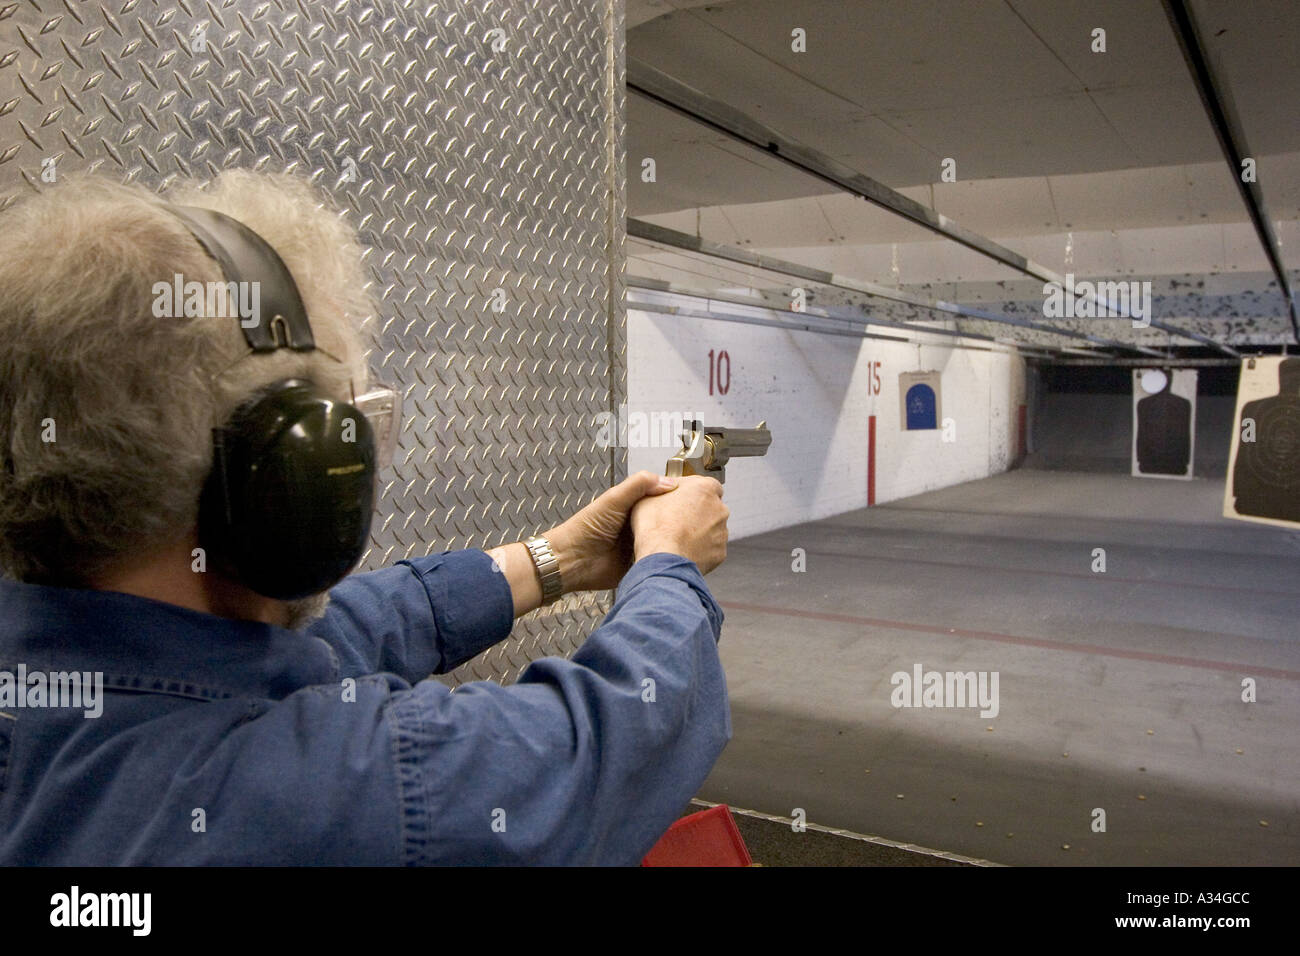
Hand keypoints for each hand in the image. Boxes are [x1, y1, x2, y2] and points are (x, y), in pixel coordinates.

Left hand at [545, 471, 680, 591]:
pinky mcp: (638, 565)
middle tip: (694, 521)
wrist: (573, 561)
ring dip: (671, 543)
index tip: (691, 497)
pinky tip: (675, 557)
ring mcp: (638, 546)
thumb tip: (668, 481)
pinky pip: (656, 562)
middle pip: (664, 521)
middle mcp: (637, 526)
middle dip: (676, 522)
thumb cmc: (584, 529)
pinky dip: (664, 560)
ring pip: (663, 542)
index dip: (673, 498)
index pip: (659, 499)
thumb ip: (639, 485)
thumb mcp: (614, 499)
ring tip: (689, 539)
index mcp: (632, 507)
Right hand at [629, 474, 728, 573]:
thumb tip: (662, 487)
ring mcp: (721, 532)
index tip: (680, 498)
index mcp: (705, 488)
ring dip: (699, 531)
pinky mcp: (719, 552)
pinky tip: (684, 549)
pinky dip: (700, 549)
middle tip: (676, 519)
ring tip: (678, 537)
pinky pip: (711, 548)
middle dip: (697, 512)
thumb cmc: (656, 526)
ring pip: (711, 529)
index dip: (691, 492)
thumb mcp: (649, 495)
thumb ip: (662, 486)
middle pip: (710, 507)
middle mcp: (719, 508)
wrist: (663, 557)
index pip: (706, 485)